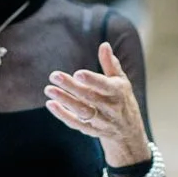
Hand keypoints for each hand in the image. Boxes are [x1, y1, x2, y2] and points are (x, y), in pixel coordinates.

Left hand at [45, 41, 149, 166]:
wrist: (128, 132)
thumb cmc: (122, 99)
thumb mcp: (121, 81)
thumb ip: (111, 64)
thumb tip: (104, 44)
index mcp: (118, 92)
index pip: (105, 86)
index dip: (92, 80)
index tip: (77, 73)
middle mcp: (110, 108)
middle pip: (89, 97)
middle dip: (71, 87)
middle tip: (54, 76)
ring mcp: (101, 121)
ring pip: (82, 111)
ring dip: (65, 100)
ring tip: (49, 89)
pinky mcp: (91, 130)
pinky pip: (76, 124)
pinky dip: (63, 115)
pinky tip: (51, 104)